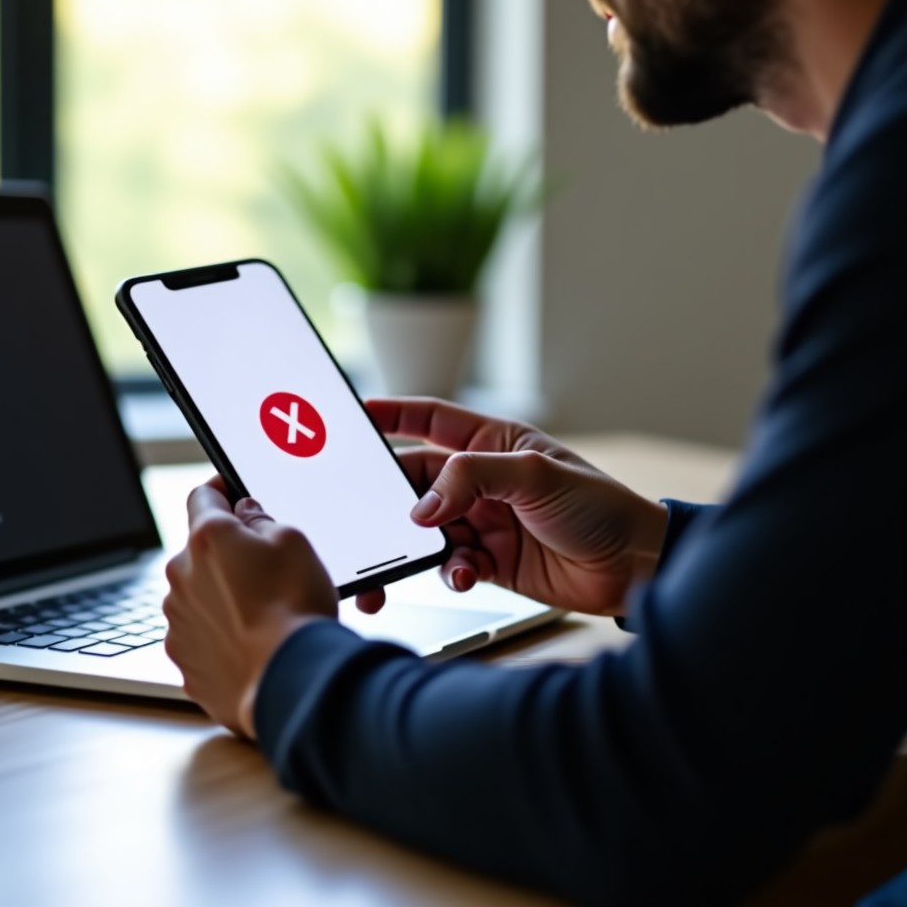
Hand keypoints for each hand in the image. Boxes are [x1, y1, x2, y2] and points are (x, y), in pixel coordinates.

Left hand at [163, 476, 337, 738]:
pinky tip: (254, 642)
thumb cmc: (295, 608)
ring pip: (200, 595)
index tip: (231, 493)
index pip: (203, 496)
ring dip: (224, 596)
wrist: (291, 681)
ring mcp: (179, 622)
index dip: (221, 491)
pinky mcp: (185, 660)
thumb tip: (248, 516)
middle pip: (202, 552)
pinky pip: (202, 636)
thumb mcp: (295, 542)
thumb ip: (263, 521)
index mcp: (208, 539)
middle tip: (267, 568)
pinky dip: (222, 635)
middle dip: (229, 555)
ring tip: (265, 612)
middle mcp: (181, 577)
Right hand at [356, 398, 667, 617]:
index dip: (392, 415)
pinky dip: (447, 572)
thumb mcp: (535, 476)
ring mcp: (484, 521)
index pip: (430, 420)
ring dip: (413, 547)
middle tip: (368, 517)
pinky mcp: (490, 560)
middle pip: (418, 482)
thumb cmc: (601, 507)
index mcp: (493, 443)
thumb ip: (472, 478)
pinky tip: (462, 575)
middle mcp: (483, 480)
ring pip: (427, 529)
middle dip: (391, 500)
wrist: (634, 567)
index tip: (356, 416)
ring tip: (402, 564)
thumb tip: (421, 504)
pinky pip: (450, 564)